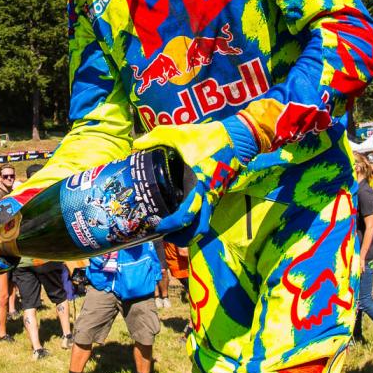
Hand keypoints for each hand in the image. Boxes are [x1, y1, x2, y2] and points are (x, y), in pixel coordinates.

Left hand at [133, 118, 259, 240]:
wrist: (235, 138)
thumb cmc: (207, 137)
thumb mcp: (179, 133)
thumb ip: (156, 138)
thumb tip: (136, 146)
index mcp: (197, 185)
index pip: (186, 215)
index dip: (171, 225)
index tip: (157, 226)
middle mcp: (207, 196)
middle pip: (198, 230)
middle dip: (182, 239)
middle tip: (164, 236)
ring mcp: (213, 197)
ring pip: (202, 225)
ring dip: (188, 233)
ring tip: (171, 230)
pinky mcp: (215, 195)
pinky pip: (204, 215)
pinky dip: (193, 221)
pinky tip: (180, 215)